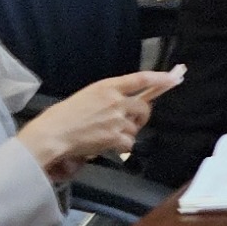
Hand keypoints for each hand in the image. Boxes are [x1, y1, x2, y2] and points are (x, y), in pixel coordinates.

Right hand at [13, 67, 181, 176]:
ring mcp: (116, 119)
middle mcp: (115, 100)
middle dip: (142, 116)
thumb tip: (122, 106)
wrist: (53, 134)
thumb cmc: (62, 116)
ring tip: (108, 135)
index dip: (159, 79)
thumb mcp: (86, 97)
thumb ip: (107, 98)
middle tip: (133, 121)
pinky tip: (108, 145)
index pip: (139, 79)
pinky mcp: (114, 137)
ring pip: (135, 127)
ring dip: (126, 133)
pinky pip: (129, 143)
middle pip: (144, 106)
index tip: (173, 78)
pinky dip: (122, 147)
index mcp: (106, 86)